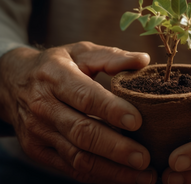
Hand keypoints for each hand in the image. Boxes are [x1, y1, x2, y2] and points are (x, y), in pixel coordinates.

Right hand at [0, 41, 156, 183]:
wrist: (13, 82)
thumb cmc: (57, 66)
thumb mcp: (81, 52)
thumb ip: (112, 56)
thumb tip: (144, 60)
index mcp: (55, 77)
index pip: (85, 96)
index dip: (111, 110)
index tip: (137, 121)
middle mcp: (43, 106)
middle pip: (82, 132)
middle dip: (115, 148)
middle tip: (144, 158)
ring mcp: (38, 133)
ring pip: (77, 156)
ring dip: (112, 170)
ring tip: (142, 176)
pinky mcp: (38, 151)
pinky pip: (70, 168)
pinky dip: (98, 176)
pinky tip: (121, 177)